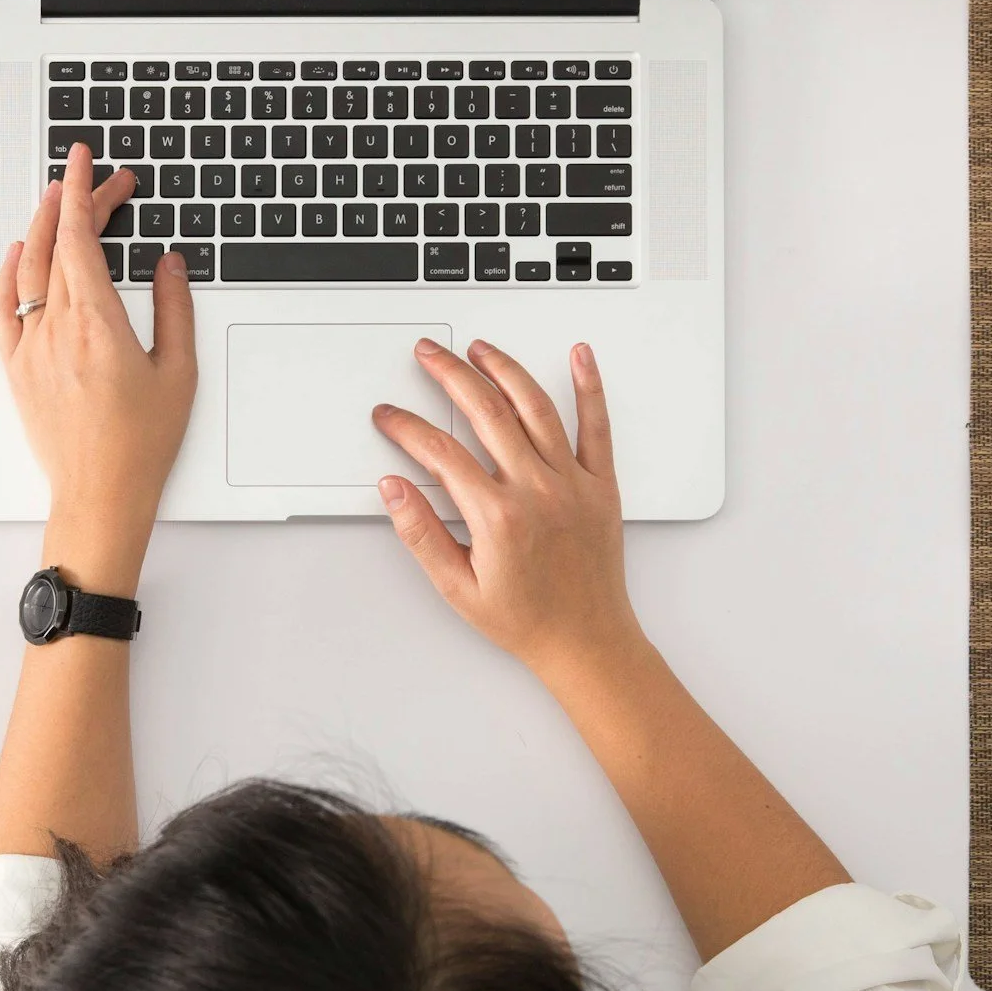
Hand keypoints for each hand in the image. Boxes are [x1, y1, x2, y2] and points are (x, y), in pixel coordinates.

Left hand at [0, 142, 195, 592]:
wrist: (99, 494)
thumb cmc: (141, 443)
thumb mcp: (178, 371)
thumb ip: (175, 309)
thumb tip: (169, 264)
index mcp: (98, 322)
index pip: (81, 237)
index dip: (84, 192)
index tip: (88, 163)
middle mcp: (57, 329)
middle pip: (58, 245)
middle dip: (76, 202)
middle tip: (98, 180)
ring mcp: (31, 348)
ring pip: (28, 270)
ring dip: (42, 227)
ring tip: (58, 199)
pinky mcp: (17, 369)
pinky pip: (4, 309)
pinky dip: (9, 274)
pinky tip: (19, 254)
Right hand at [371, 339, 637, 669]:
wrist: (587, 641)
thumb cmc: (526, 620)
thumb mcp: (457, 587)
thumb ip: (421, 533)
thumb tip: (394, 488)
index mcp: (497, 516)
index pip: (440, 452)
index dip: (407, 426)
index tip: (390, 415)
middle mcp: (537, 490)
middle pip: (486, 412)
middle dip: (450, 374)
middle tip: (429, 354)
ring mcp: (572, 483)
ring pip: (535, 407)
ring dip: (504, 369)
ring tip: (481, 348)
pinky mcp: (601, 485)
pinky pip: (597, 427)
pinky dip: (590, 387)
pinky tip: (580, 357)